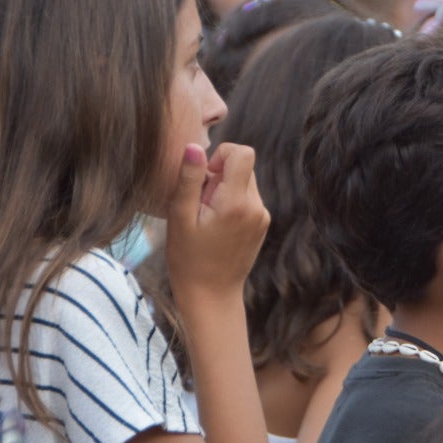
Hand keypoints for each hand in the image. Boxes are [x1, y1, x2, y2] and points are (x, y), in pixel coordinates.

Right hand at [165, 142, 268, 301]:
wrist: (211, 296)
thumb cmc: (188, 259)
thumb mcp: (179, 217)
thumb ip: (188, 179)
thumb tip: (195, 146)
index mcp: (236, 203)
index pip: (243, 153)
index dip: (221, 155)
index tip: (204, 177)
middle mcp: (257, 207)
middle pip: (244, 166)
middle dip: (219, 175)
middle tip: (200, 203)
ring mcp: (263, 216)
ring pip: (245, 181)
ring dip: (225, 189)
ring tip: (207, 216)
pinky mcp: (262, 224)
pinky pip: (248, 198)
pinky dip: (232, 202)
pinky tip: (217, 225)